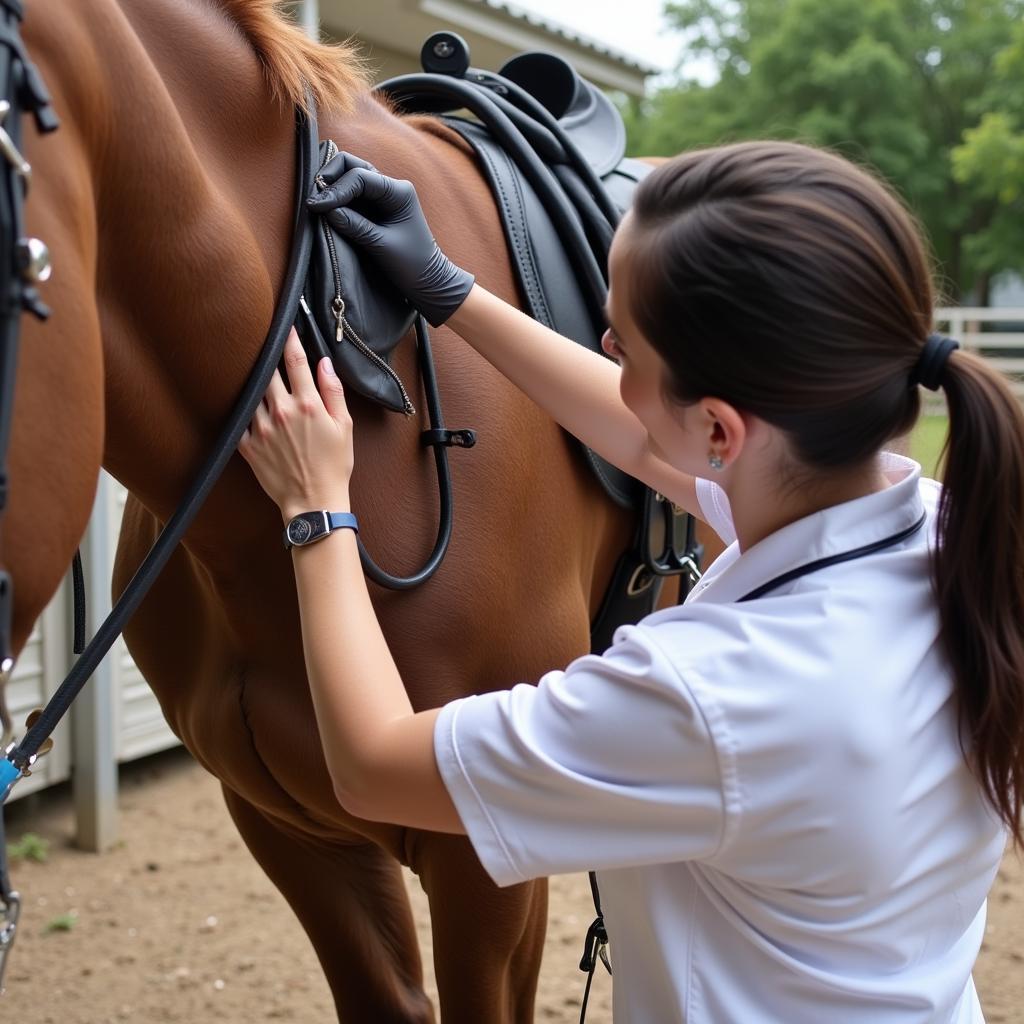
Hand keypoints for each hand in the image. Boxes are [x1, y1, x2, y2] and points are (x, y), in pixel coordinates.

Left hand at [238, 330, 353, 520]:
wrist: (314, 502)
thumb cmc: (334, 466)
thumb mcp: (344, 426)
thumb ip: (334, 392)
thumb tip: (325, 364)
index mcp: (308, 404)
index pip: (295, 360)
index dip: (289, 338)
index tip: (284, 324)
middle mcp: (282, 411)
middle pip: (267, 370)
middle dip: (266, 356)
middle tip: (263, 344)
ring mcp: (261, 428)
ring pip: (251, 391)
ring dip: (254, 381)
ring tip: (252, 372)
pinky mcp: (248, 445)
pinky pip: (240, 419)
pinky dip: (242, 409)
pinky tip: (246, 404)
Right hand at [307, 152, 473, 326]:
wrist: (429, 281)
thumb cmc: (412, 265)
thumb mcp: (382, 246)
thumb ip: (355, 225)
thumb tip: (326, 210)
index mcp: (398, 191)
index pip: (359, 177)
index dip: (335, 190)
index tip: (316, 207)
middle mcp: (390, 186)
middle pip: (351, 165)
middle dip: (330, 177)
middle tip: (314, 198)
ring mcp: (381, 195)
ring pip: (349, 175)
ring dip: (331, 186)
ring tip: (316, 204)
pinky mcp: (374, 208)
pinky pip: (351, 194)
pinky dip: (336, 198)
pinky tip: (325, 208)